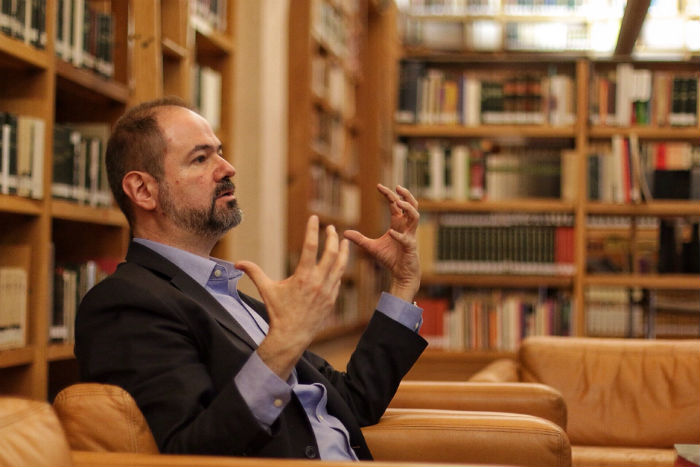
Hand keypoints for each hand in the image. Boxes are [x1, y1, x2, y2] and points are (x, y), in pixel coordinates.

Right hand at [236, 216, 348, 379]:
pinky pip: (338, 279)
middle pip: (331, 253)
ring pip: (340, 266)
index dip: (313, 230)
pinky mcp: (332, 299)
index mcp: (303, 276)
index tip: (315, 218)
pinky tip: (338, 263)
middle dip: (332, 237)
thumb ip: (254, 273)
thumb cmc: (278, 312)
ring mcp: (328, 291)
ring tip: (343, 241)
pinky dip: (339, 269)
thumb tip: (237, 263)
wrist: (291, 336)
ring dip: (343, 251)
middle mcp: (319, 282)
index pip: (311, 247)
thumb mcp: (266, 290)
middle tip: (330, 228)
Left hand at [344, 184, 419, 302]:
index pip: (396, 204)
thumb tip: (344, 233)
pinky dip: (399, 235)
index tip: (378, 186)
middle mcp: (406, 227)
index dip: (389, 194)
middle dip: (406, 195)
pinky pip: (406, 239)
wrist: (401, 274)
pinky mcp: (410, 247)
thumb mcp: (372, 247)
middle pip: (411, 205)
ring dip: (408, 209)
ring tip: (398, 202)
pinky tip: (391, 233)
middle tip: (397, 187)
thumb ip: (359, 239)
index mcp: (398, 223)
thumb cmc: (390, 259)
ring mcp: (410, 236)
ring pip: (415, 217)